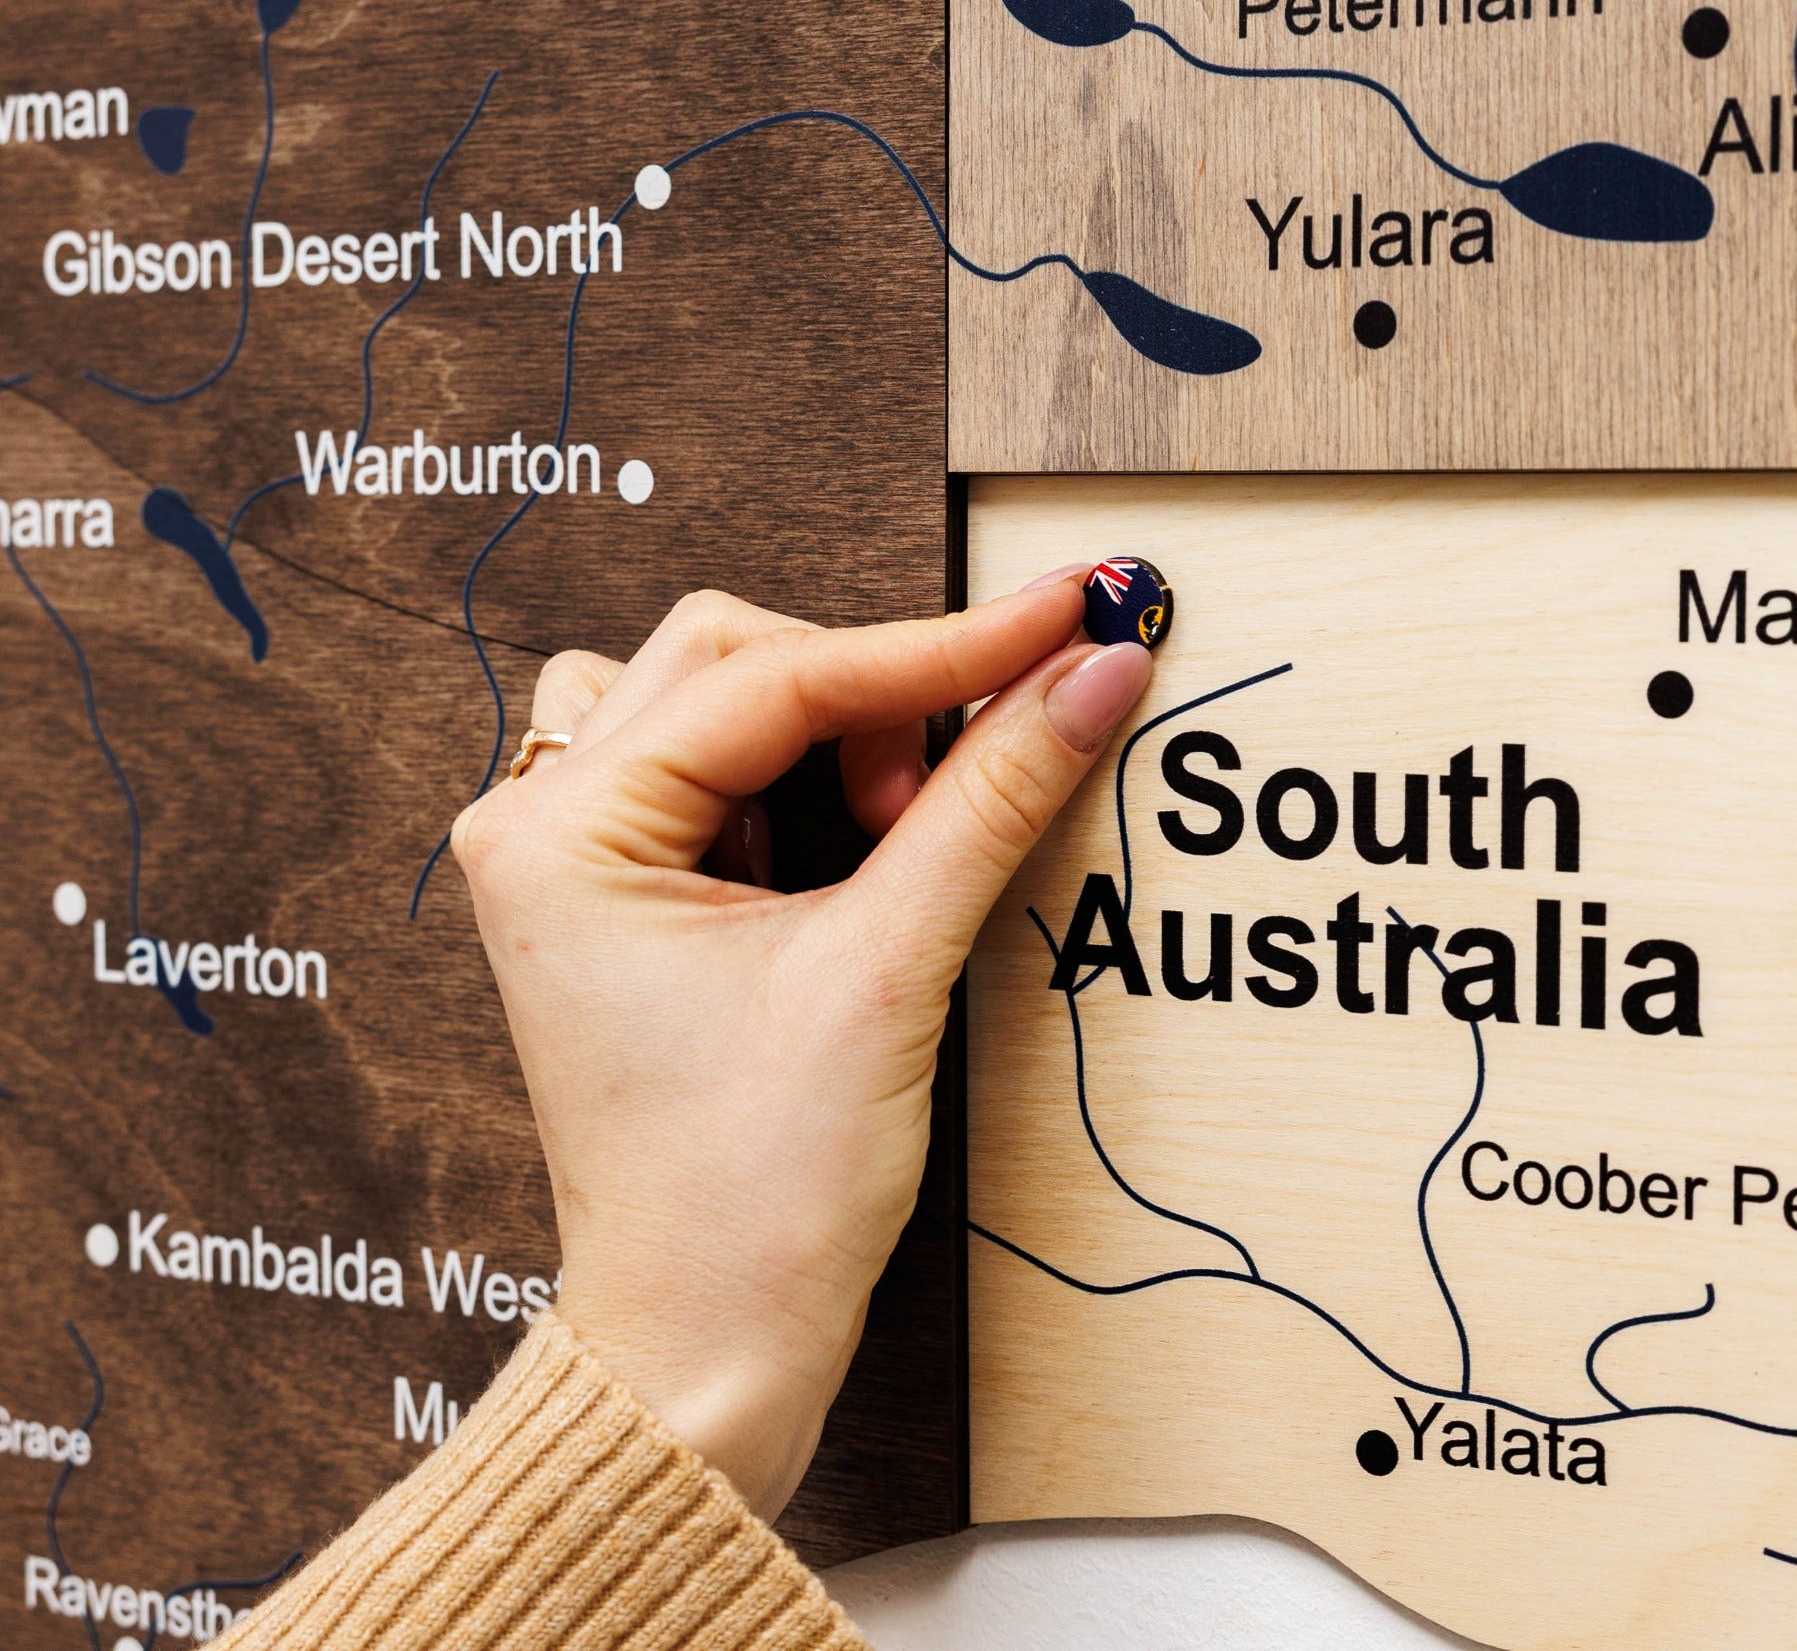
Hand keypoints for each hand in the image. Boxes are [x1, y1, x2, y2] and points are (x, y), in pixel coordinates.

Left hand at [449, 575, 1152, 1517]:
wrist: (708, 1343)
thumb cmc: (752, 1195)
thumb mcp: (887, 971)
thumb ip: (991, 798)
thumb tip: (1087, 674)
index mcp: (562, 834)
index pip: (776, 677)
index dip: (937, 645)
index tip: (1056, 618)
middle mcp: (544, 824)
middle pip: (735, 658)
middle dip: (870, 701)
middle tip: (949, 794)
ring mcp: (579, 858)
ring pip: (728, 702)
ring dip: (834, 738)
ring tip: (892, 841)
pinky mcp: (630, 891)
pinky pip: (728, 774)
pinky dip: (811, 787)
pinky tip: (858, 861)